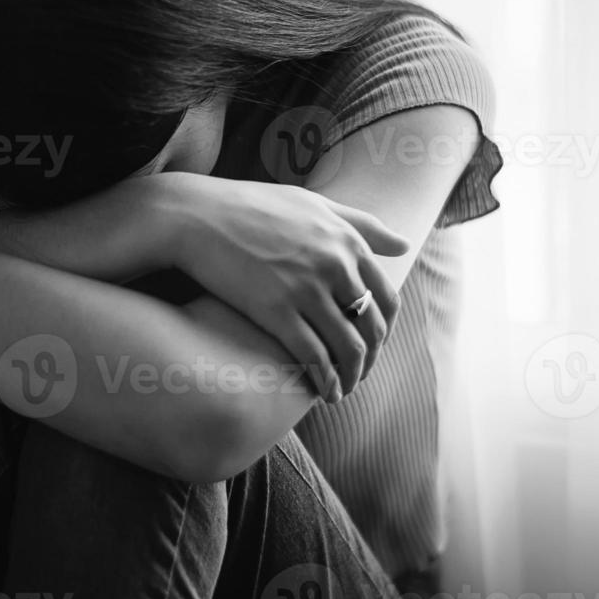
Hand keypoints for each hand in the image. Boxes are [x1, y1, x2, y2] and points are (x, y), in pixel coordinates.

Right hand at [154, 173, 407, 401]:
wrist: (195, 215)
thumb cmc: (250, 206)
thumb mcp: (311, 205)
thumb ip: (360, 224)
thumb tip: (404, 246)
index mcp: (346, 241)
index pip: (387, 297)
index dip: (385, 330)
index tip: (373, 345)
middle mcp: (334, 265)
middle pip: (372, 327)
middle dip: (370, 359)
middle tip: (357, 374)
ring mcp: (306, 289)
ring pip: (348, 348)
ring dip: (350, 377)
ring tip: (341, 391)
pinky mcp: (276, 311)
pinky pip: (314, 357)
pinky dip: (325, 381)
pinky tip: (323, 394)